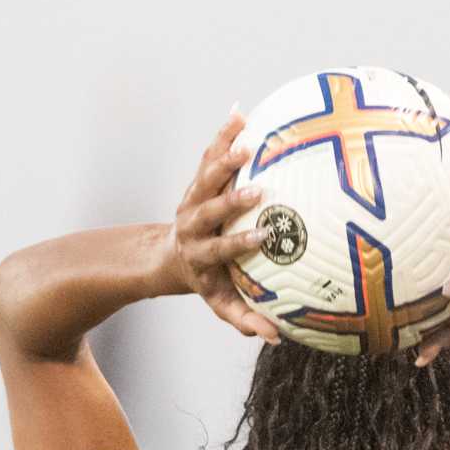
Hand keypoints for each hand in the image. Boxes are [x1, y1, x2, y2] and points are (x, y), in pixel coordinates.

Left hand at [168, 113, 280, 342]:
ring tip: (247, 135)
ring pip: (206, 175)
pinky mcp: (197, 181)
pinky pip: (210, 155)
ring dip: (224, 155)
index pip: (221, 248)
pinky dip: (223, 134)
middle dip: (231, 199)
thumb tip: (276, 338)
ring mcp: (193, 198)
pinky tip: (241, 112)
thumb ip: (244, 319)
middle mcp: (193, 223)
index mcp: (200, 253)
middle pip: (209, 208)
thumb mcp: (221, 303)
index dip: (239, 243)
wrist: (173, 256)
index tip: (262, 237)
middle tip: (257, 187)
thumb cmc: (207, 281)